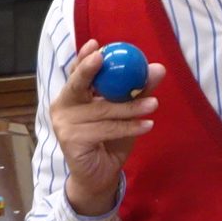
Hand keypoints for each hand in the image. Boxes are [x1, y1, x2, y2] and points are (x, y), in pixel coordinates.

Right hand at [49, 40, 166, 216]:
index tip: (97, 44)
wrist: (100, 176)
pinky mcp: (71, 141)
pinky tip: (147, 125)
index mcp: (73, 95)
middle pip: (77, 84)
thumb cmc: (110, 139)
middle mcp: (63, 106)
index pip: (77, 71)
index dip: (84, 57)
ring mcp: (64, 124)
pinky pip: (106, 129)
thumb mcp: (126, 112)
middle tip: (103, 57)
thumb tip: (158, 68)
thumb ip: (138, 90)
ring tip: (153, 104)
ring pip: (102, 109)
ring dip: (130, 107)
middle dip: (89, 69)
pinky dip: (129, 126)